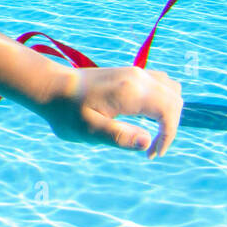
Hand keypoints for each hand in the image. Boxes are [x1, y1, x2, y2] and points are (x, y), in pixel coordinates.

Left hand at [37, 65, 182, 158]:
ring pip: (171, 90)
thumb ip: (118, 136)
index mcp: (130, 91)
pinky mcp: (129, 73)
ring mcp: (134, 72)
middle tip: (150, 148)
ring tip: (151, 133)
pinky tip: (145, 117)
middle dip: (170, 127)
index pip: (169, 112)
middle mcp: (137, 77)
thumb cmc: (66, 111)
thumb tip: (147, 142)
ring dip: (169, 113)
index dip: (168, 136)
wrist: (51, 86)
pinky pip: (160, 84)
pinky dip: (162, 101)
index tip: (151, 154)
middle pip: (175, 101)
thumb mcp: (88, 130)